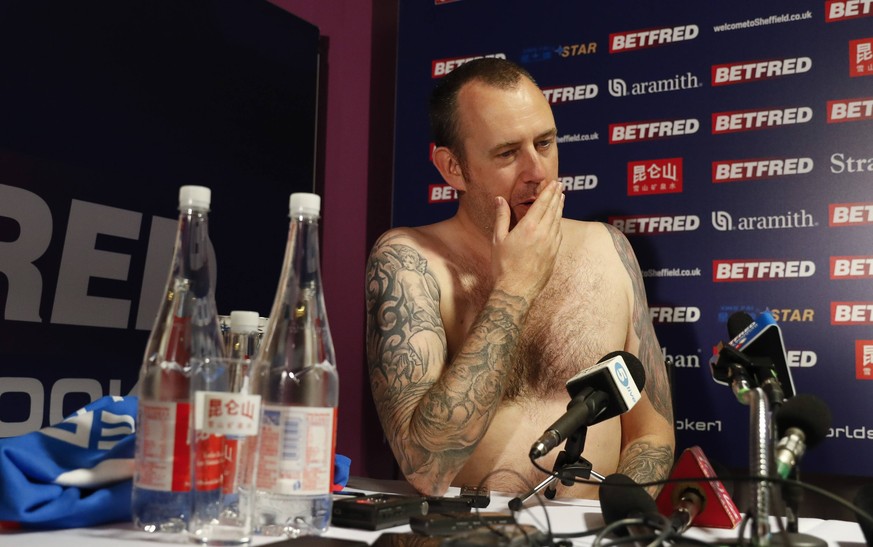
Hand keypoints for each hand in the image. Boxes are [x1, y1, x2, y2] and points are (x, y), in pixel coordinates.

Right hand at [491, 180, 563, 301]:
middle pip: (553, 210)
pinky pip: (559, 234)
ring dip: (560, 208)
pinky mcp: (554, 254)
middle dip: (557, 196)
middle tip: (560, 186)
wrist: (516, 290)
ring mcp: (551, 244)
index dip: (549, 192)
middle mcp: (544, 233)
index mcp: (529, 227)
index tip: (554, 183)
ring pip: (558, 221)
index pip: (543, 204)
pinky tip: (558, 221)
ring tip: (561, 199)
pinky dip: (559, 223)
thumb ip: (501, 217)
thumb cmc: (503, 266)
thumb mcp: (498, 239)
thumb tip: (499, 199)